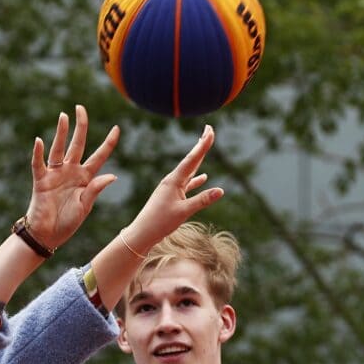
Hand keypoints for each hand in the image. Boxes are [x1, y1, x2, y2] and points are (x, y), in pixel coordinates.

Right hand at [25, 105, 119, 249]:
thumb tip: (112, 175)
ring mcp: (55, 174)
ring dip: (61, 133)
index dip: (108, 143)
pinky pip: (39, 164)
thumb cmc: (67, 223)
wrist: (48, 235)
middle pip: (77, 144)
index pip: (99, 156)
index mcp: (85, 178)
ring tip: (63, 116)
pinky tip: (39, 141)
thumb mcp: (85, 206)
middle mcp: (71, 171)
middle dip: (80, 126)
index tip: (117, 128)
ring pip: (59, 149)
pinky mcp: (41, 180)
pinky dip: (38, 153)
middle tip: (80, 108)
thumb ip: (95, 189)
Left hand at [121, 125, 223, 253]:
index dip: (203, 145)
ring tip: (205, 148)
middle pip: (191, 160)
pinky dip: (196, 180)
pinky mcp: (171, 197)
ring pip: (189, 171)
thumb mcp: (183, 211)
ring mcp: (171, 189)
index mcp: (174, 181)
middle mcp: (172, 181)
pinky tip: (203, 177)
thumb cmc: (160, 223)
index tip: (210, 130)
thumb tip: (221, 190)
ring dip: (199, 160)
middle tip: (209, 130)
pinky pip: (187, 185)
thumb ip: (202, 200)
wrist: (142, 233)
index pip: (192, 159)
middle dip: (201, 145)